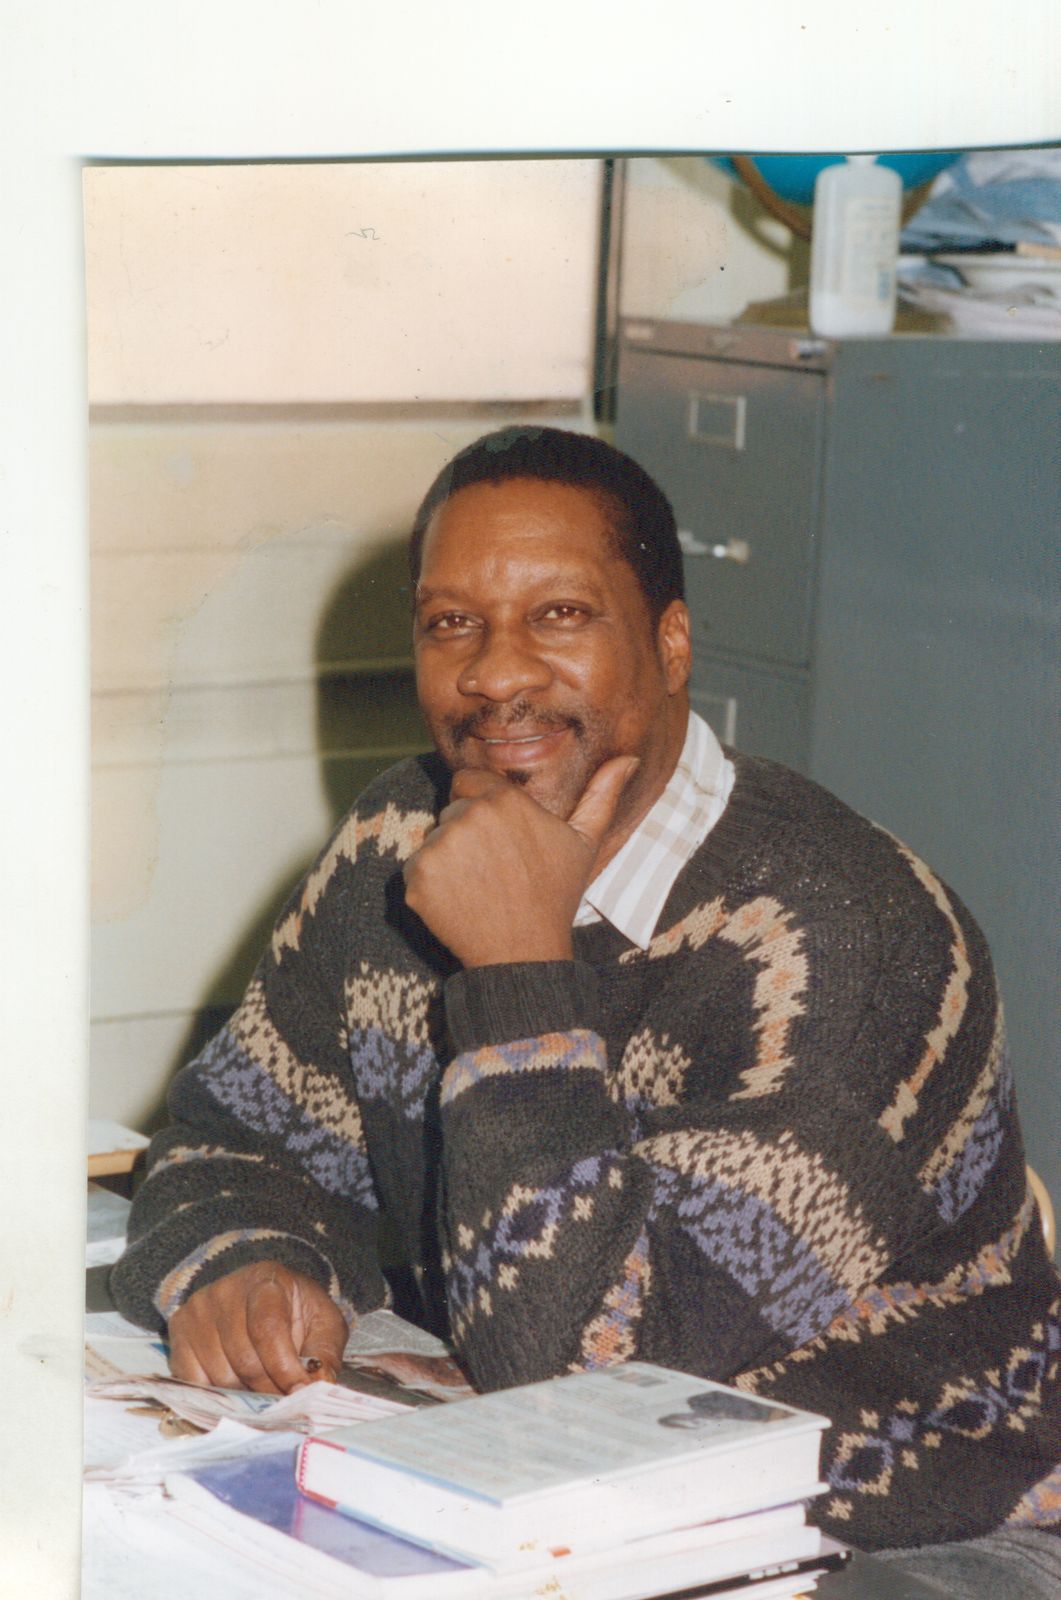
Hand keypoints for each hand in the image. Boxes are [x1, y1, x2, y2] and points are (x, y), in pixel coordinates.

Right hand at [167, 1260, 348, 1395]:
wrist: (260, 1295)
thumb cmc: (295, 1312)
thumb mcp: (323, 1324)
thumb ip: (324, 1353)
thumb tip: (319, 1386)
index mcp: (266, 1281)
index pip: (268, 1330)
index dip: (284, 1368)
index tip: (299, 1394)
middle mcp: (225, 1291)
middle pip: (243, 1358)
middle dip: (268, 1388)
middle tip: (283, 1399)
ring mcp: (198, 1310)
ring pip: (219, 1375)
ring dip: (244, 1395)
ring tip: (261, 1389)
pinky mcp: (179, 1330)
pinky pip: (193, 1381)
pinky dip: (216, 1396)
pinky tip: (235, 1389)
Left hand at [402, 756, 637, 967]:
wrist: (523, 954)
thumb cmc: (555, 897)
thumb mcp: (583, 843)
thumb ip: (600, 795)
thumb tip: (628, 758)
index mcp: (505, 801)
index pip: (468, 781)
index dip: (479, 804)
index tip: (495, 837)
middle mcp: (470, 816)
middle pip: (450, 810)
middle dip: (465, 833)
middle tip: (493, 869)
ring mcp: (440, 847)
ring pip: (433, 839)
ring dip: (447, 859)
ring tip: (479, 887)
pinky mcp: (417, 876)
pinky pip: (415, 868)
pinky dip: (430, 885)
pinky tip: (459, 903)